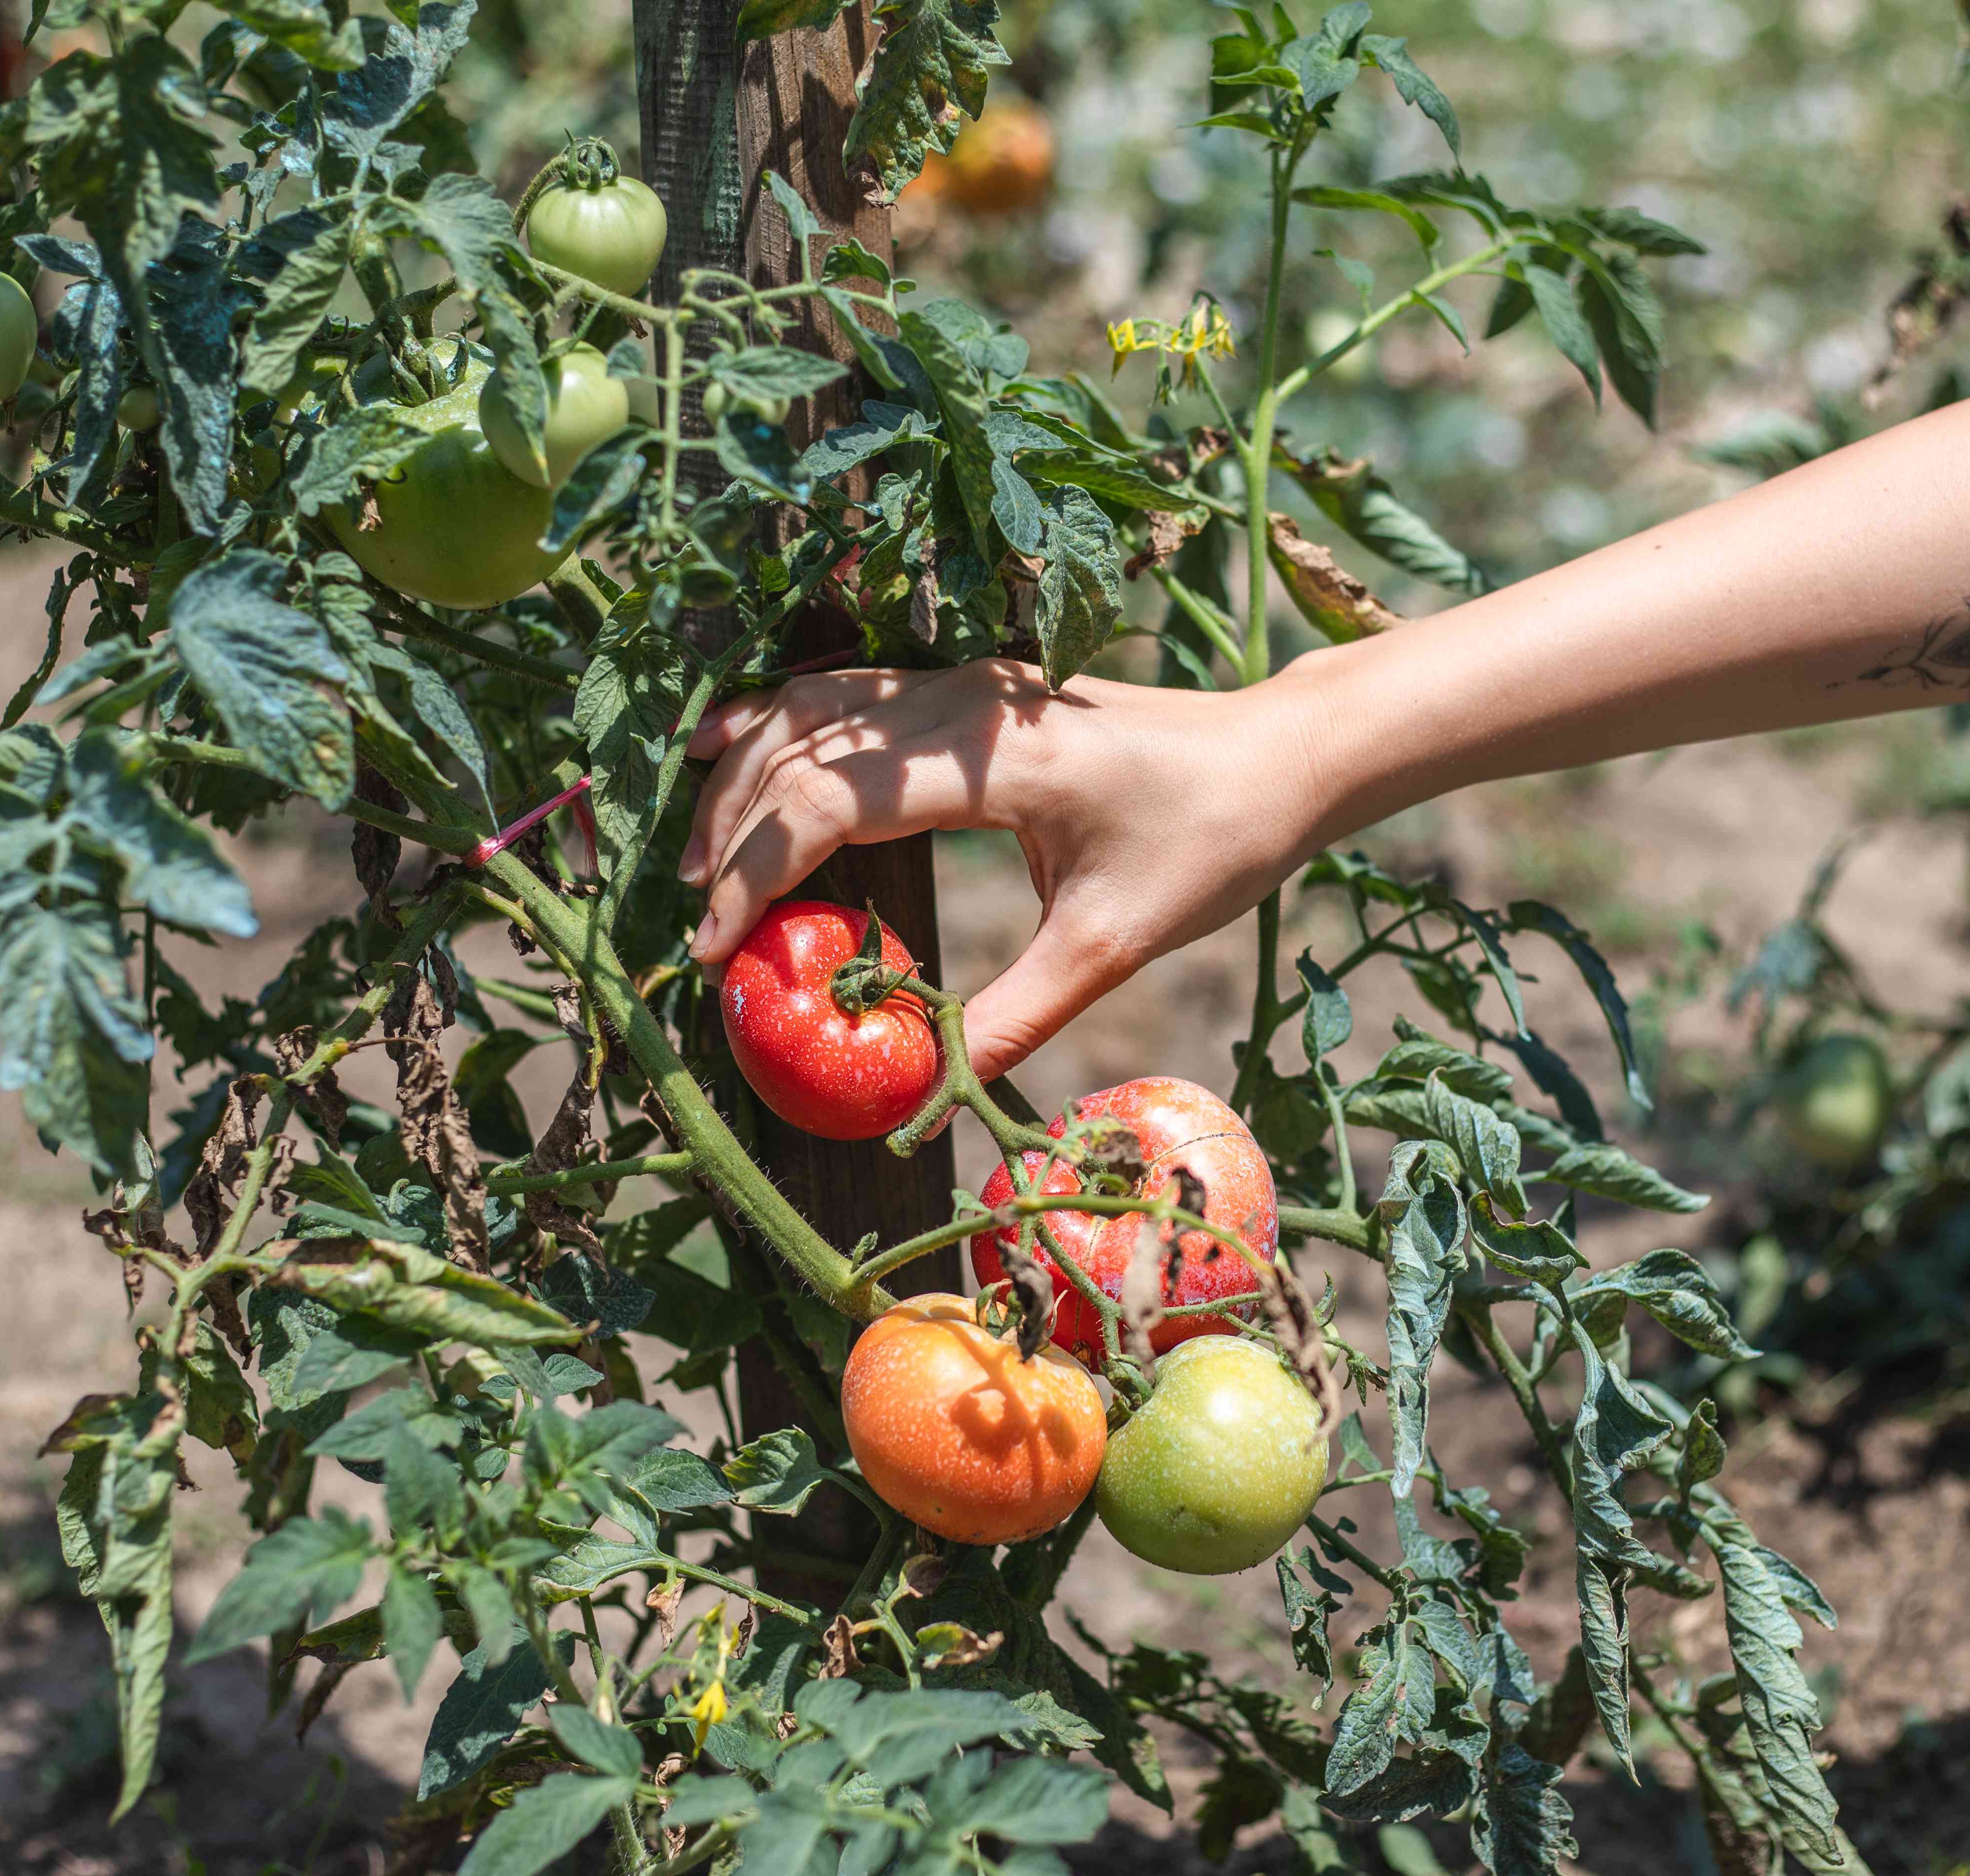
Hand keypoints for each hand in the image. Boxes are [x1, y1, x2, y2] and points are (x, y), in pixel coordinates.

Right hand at [679, 660, 1326, 1076]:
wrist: (1277, 758)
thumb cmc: (1208, 842)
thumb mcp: (1111, 944)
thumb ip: (1014, 1015)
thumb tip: (932, 1096)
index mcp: (990, 760)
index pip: (826, 800)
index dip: (753, 873)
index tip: (714, 948)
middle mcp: (963, 703)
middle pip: (799, 744)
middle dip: (729, 827)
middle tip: (692, 915)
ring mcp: (965, 685)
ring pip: (813, 704)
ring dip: (744, 769)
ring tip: (697, 851)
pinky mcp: (973, 691)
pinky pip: (850, 690)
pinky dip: (783, 721)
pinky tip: (736, 745)